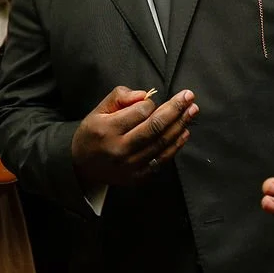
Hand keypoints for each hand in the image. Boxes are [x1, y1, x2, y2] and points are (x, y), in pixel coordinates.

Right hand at [71, 86, 196, 186]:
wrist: (82, 166)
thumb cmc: (93, 133)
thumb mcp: (99, 110)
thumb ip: (120, 97)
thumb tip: (145, 95)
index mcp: (108, 129)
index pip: (139, 112)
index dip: (150, 103)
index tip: (152, 100)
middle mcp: (120, 149)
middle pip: (155, 127)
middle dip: (176, 110)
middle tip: (189, 97)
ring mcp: (130, 165)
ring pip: (162, 143)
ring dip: (180, 125)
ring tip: (192, 111)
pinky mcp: (138, 176)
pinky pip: (162, 160)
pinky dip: (176, 146)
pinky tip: (184, 132)